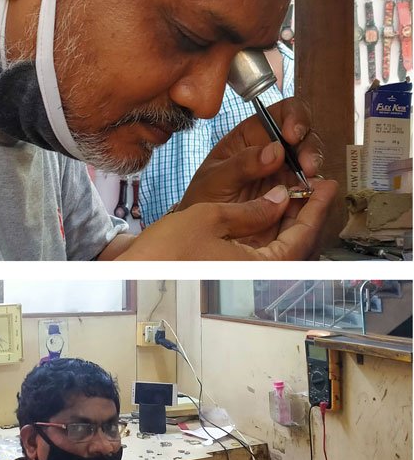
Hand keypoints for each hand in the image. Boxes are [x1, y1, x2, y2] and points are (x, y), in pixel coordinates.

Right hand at [118, 179, 337, 259]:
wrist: (132, 270)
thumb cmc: (166, 250)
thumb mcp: (212, 216)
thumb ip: (253, 209)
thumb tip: (279, 199)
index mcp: (260, 265)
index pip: (303, 234)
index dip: (316, 207)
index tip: (327, 185)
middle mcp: (256, 274)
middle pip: (296, 243)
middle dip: (305, 212)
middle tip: (314, 186)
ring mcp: (243, 273)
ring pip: (279, 246)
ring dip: (287, 220)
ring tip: (292, 194)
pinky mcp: (229, 270)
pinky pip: (261, 250)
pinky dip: (268, 229)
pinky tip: (265, 211)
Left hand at [175, 97, 326, 243]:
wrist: (206, 231)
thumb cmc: (204, 199)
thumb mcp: (214, 180)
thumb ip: (241, 165)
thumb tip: (275, 150)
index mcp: (251, 135)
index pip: (282, 112)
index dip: (294, 117)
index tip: (292, 135)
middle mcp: (273, 149)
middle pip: (304, 135)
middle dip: (309, 147)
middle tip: (306, 165)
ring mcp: (285, 170)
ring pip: (311, 160)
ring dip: (313, 169)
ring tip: (307, 182)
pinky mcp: (293, 192)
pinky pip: (311, 186)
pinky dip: (314, 189)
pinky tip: (308, 196)